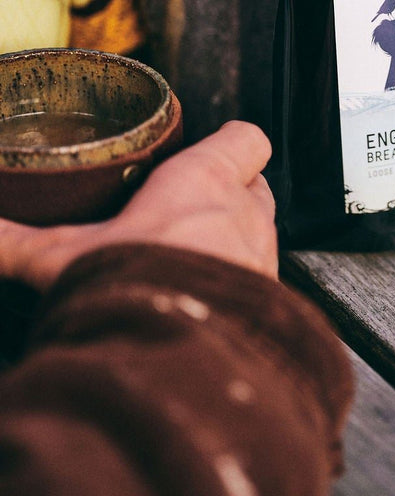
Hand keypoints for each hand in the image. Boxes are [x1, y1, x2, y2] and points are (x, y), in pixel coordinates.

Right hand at [0, 121, 276, 291]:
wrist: (175, 358)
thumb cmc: (129, 288)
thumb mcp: (58, 257)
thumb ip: (11, 240)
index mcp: (206, 179)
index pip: (248, 138)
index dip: (231, 143)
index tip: (204, 155)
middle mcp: (246, 213)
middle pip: (256, 185)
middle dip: (229, 195)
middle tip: (186, 213)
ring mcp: (262, 256)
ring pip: (260, 232)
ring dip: (234, 239)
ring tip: (193, 259)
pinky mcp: (268, 300)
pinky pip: (261, 278)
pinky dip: (239, 284)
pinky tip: (206, 302)